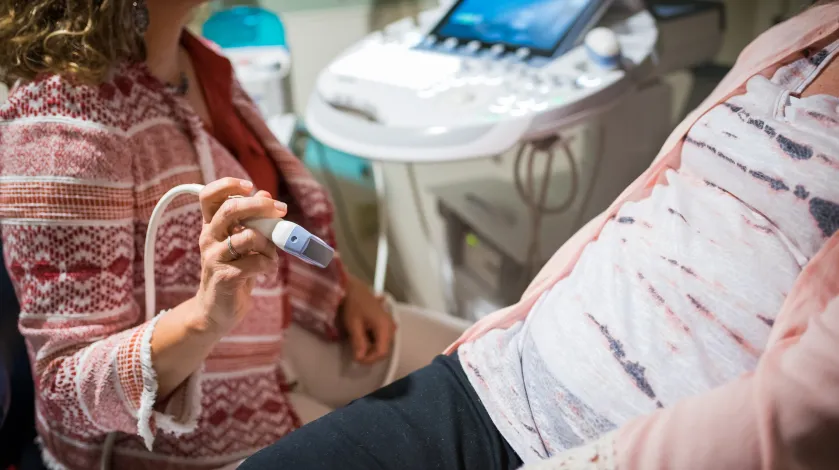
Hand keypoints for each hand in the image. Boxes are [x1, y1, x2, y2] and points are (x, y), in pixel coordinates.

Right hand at [195, 178, 286, 333]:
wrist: (217, 310)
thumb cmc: (233, 271)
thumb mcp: (241, 242)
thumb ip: (251, 220)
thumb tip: (265, 194)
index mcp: (211, 226)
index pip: (208, 196)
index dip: (228, 185)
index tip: (250, 186)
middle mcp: (208, 238)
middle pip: (231, 209)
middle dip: (260, 206)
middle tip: (280, 211)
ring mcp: (214, 257)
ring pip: (250, 236)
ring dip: (270, 243)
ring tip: (271, 254)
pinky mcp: (226, 277)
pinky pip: (258, 261)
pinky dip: (270, 264)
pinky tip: (266, 270)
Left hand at [340, 274, 396, 363]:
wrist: (353, 288)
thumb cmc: (353, 304)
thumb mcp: (353, 325)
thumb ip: (359, 342)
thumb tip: (360, 358)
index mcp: (384, 327)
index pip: (382, 352)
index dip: (370, 359)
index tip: (357, 360)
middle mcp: (391, 326)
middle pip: (383, 349)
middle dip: (370, 354)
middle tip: (356, 352)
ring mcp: (389, 324)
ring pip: (382, 344)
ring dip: (370, 347)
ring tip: (357, 342)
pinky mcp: (385, 322)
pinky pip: (381, 337)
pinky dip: (371, 340)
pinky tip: (361, 335)